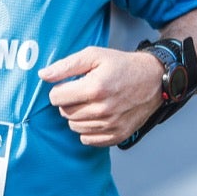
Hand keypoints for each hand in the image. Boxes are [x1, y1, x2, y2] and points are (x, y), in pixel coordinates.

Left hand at [40, 46, 162, 146]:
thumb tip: (43, 75)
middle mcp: (102, 110)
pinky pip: (87, 139)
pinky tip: (97, 115)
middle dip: (69, 101)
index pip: (55, 98)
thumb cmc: (122, 65)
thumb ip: (66, 66)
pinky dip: (87, 129)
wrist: (153, 80)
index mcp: (95, 88)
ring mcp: (110, 125)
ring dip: (77, 115)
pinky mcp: (117, 135)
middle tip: (83, 92)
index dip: (60, 89)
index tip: (70, 84)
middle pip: (64, 112)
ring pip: (74, 127)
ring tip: (92, 102)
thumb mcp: (94, 56)